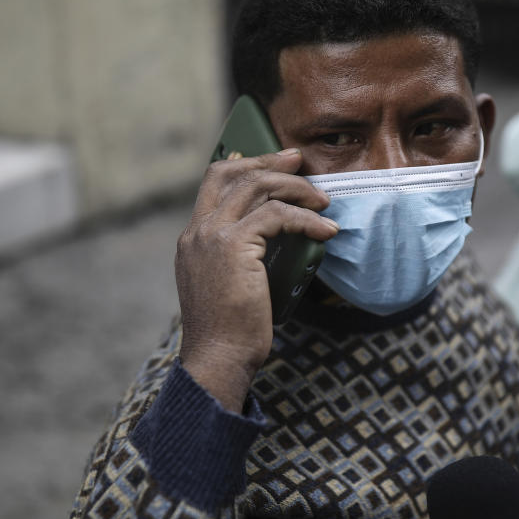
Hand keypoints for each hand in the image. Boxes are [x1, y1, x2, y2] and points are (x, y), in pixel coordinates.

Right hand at [175, 148, 337, 411]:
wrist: (219, 357)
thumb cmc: (233, 330)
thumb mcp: (232, 282)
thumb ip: (243, 255)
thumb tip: (278, 236)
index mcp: (193, 238)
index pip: (215, 182)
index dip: (247, 165)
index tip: (279, 163)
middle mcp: (197, 231)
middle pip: (232, 173)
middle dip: (270, 161)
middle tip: (301, 162)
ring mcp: (211, 236)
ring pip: (256, 187)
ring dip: (295, 189)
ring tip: (323, 203)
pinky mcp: (232, 246)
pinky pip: (276, 215)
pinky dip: (305, 219)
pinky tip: (325, 232)